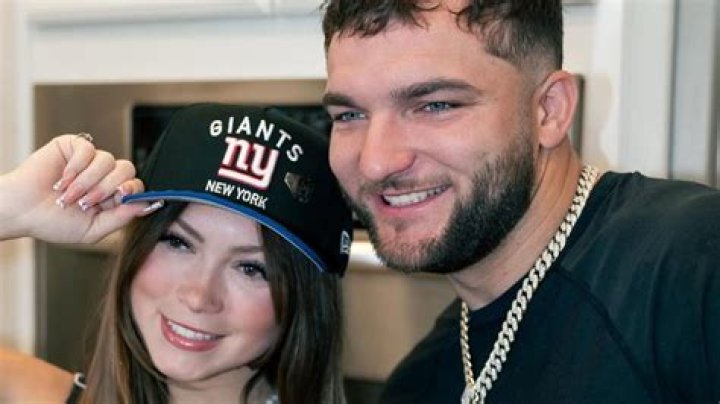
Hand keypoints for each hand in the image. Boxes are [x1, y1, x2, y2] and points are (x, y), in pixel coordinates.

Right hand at [0, 134, 152, 242]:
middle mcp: (104, 176)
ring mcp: (89, 161)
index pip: (136, 186)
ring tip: (68, 195)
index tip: (120, 196)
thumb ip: (121, 218)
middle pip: (126, 169)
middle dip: (108, 187)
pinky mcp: (73, 147)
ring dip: (87, 182)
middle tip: (87, 202)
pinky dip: (77, 167)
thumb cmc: (53, 223)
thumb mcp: (93, 230)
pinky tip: (62, 180)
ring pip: (108, 160)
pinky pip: (89, 149)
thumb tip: (147, 205)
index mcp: (111, 196)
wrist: (21, 212)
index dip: (133, 190)